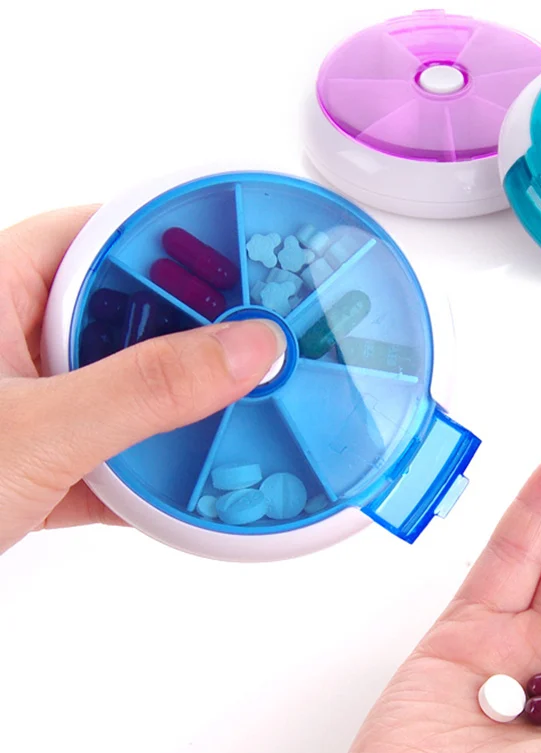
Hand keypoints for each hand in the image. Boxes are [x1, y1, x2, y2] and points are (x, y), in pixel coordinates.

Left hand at [0, 208, 284, 553]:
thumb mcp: (35, 431)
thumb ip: (147, 388)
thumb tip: (249, 350)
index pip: (109, 233)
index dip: (185, 241)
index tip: (253, 262)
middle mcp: (19, 337)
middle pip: (133, 311)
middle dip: (201, 333)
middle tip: (267, 343)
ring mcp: (34, 400)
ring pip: (131, 383)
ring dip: (184, 406)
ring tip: (249, 407)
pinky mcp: (43, 457)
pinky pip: (120, 446)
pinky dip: (159, 467)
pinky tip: (198, 482)